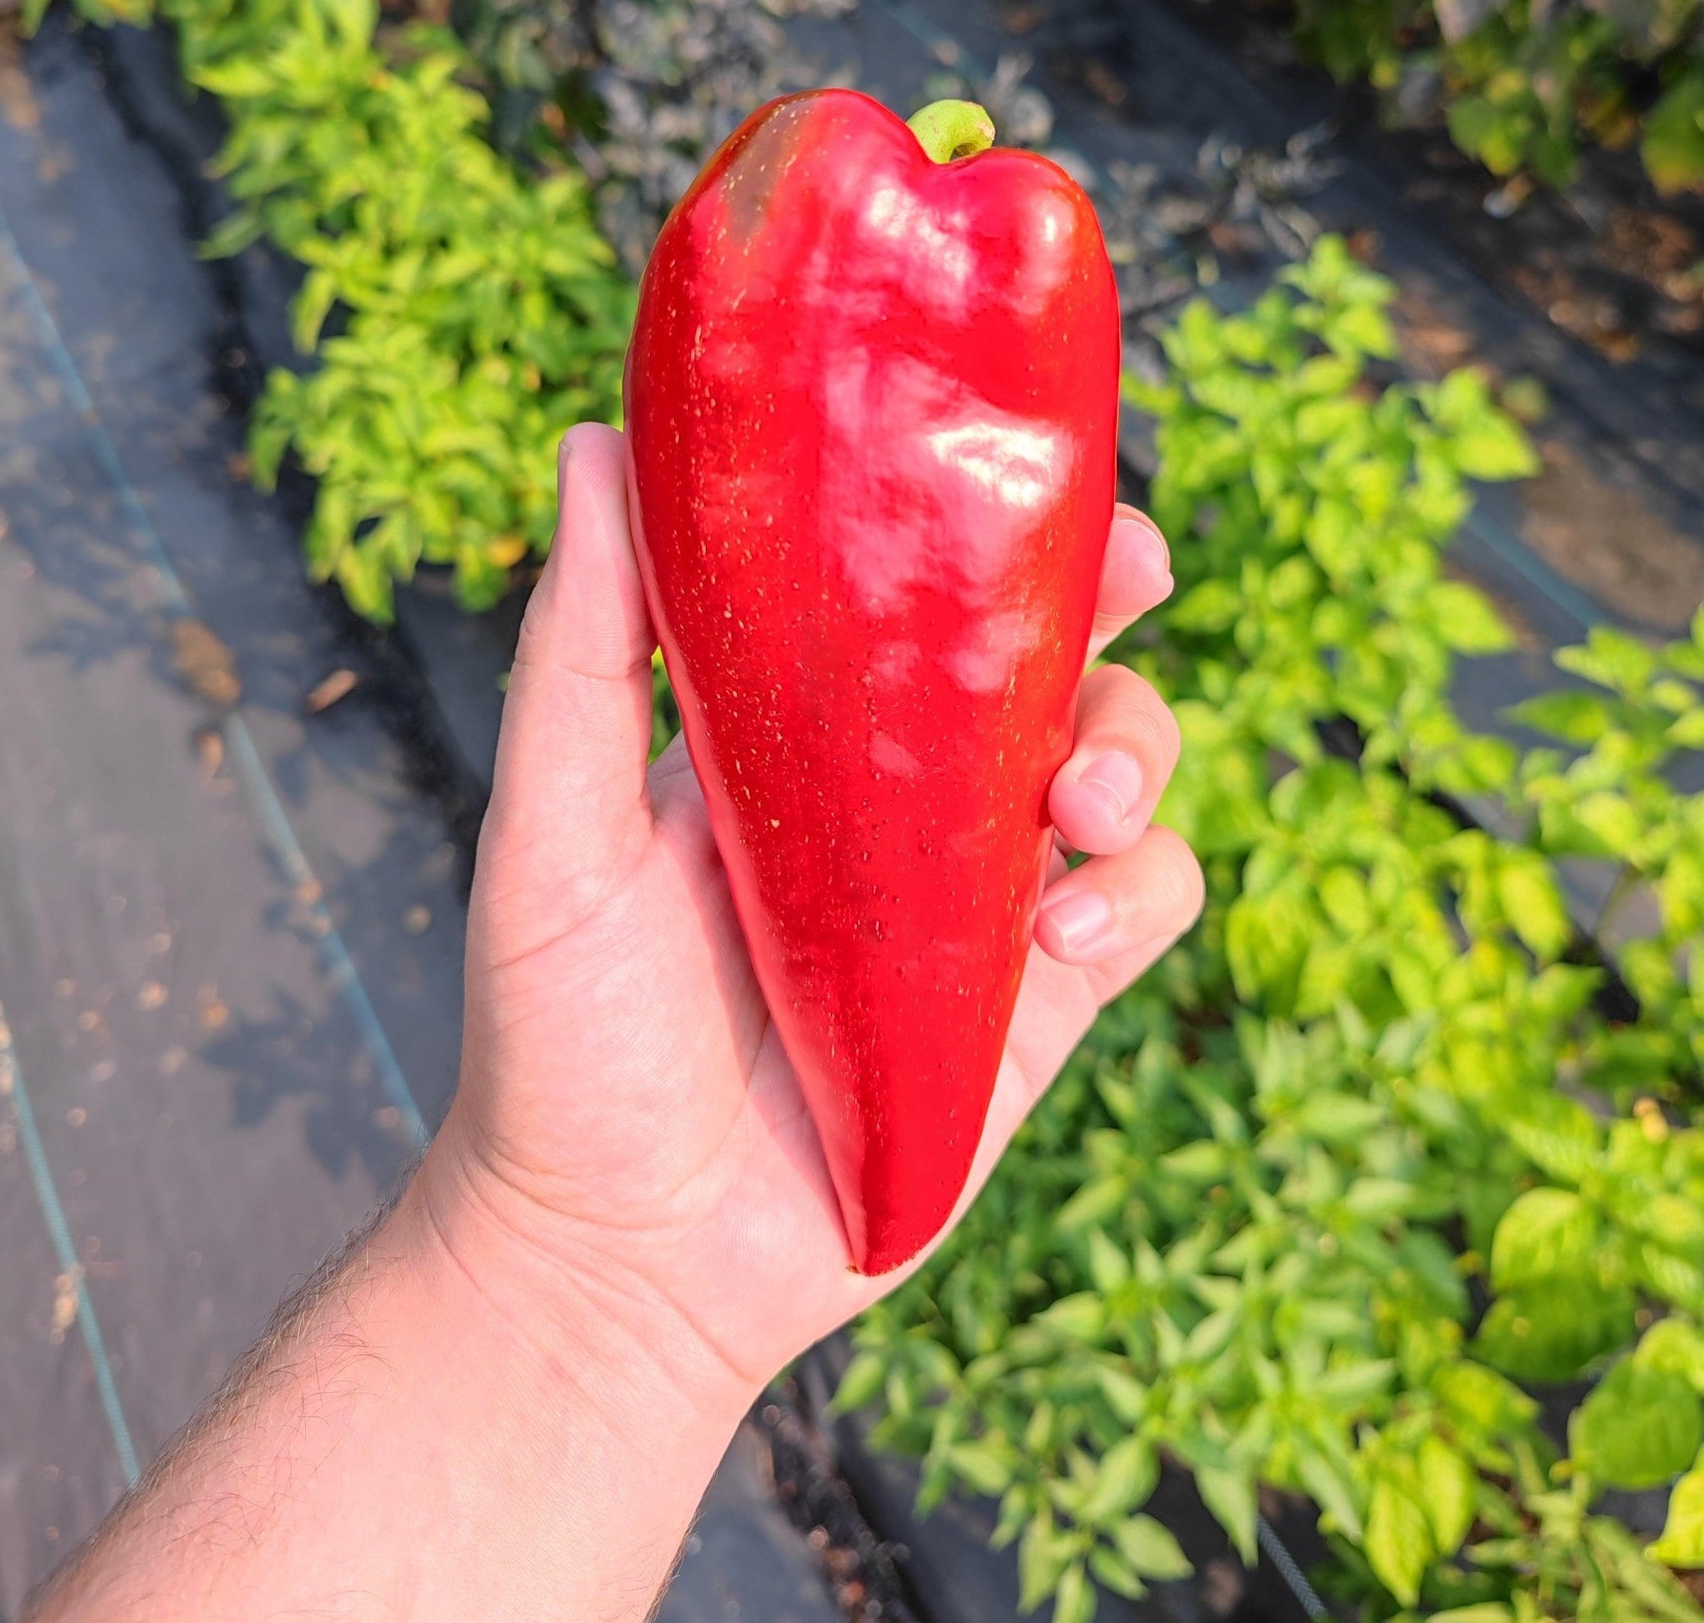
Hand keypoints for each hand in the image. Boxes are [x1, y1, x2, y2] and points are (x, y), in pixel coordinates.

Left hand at [417, 423, 1202, 1422]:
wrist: (617, 1259)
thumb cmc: (559, 1037)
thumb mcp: (556, 825)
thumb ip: (583, 648)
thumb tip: (596, 445)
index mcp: (808, 735)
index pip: (924, 596)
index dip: (997, 524)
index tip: (1029, 468)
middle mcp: (910, 801)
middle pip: (1053, 658)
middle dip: (1113, 606)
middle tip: (1135, 578)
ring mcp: (984, 900)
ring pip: (1124, 766)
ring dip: (1133, 750)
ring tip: (1075, 810)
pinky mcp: (1039, 1004)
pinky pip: (1147, 905)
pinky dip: (1141, 893)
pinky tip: (1065, 934)